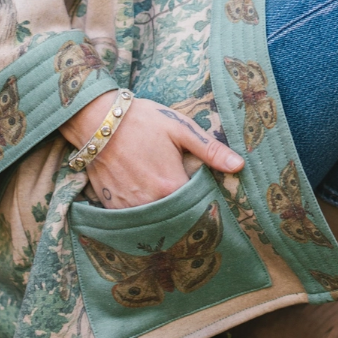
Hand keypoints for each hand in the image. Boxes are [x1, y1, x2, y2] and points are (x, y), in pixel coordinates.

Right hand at [59, 93, 243, 209]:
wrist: (98, 119)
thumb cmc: (143, 120)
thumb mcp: (181, 129)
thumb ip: (210, 150)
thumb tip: (239, 166)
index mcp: (170, 185)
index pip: (197, 206)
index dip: (203, 200)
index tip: (207, 193)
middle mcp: (149, 203)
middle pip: (175, 215)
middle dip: (184, 208)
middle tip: (185, 192)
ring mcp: (128, 207)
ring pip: (154, 218)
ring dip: (162, 211)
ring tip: (162, 190)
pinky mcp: (111, 206)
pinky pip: (133, 217)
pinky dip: (142, 210)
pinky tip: (144, 193)